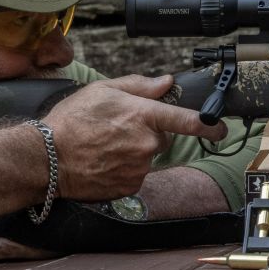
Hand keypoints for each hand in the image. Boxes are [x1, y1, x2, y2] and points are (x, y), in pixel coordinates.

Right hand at [42, 74, 225, 200]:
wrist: (46, 159)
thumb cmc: (71, 121)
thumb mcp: (103, 91)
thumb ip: (140, 86)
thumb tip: (166, 83)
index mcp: (144, 117)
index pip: (189, 120)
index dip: (211, 124)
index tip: (222, 128)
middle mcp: (147, 144)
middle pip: (162, 137)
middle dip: (147, 132)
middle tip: (118, 129)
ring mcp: (139, 168)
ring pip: (148, 157)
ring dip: (135, 151)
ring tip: (105, 146)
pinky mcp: (130, 186)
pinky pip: (136, 174)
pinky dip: (125, 169)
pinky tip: (104, 161)